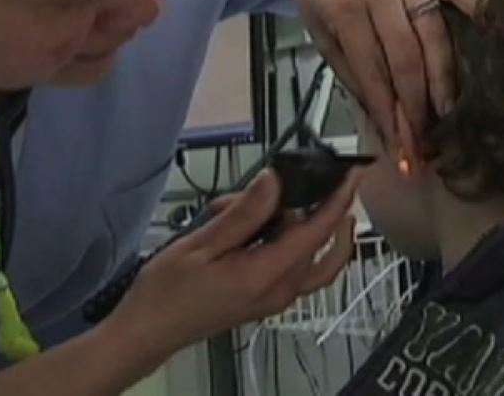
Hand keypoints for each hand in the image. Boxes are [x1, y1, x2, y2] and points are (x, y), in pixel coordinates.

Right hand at [107, 170, 359, 353]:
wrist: (148, 331)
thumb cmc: (167, 290)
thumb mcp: (200, 244)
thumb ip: (243, 214)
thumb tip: (276, 180)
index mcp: (267, 275)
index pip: (317, 232)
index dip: (338, 200)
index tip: (354, 173)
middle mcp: (281, 290)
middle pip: (318, 242)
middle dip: (294, 207)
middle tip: (256, 190)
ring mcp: (276, 297)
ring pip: (309, 255)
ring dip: (284, 224)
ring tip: (232, 209)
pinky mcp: (266, 298)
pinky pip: (291, 263)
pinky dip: (277, 239)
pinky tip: (237, 226)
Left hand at [286, 0, 476, 144]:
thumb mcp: (317, 28)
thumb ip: (349, 68)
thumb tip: (379, 113)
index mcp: (343, 7)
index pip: (373, 73)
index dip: (389, 114)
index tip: (401, 145)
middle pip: (408, 59)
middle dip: (418, 107)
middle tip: (426, 140)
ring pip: (434, 34)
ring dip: (443, 79)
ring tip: (447, 113)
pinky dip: (473, 9)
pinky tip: (488, 35)